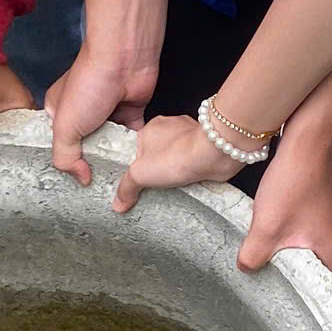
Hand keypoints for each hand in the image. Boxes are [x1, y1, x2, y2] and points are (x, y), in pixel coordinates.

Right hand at [46, 45, 157, 184]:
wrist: (124, 61)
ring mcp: (106, 113)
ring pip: (108, 144)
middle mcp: (82, 112)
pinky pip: (130, 139)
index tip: (70, 183)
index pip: (57, 144)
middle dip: (89, 164)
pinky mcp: (129, 113)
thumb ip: (65, 157)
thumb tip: (82, 178)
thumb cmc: (89, 83)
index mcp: (59, 112)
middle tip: (95, 186)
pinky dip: (132, 150)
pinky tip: (133, 165)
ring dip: (112, 159)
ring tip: (115, 181)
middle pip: (84, 147)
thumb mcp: (65, 127)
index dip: (64, 161)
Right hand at [113, 113, 242, 213]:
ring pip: (177, 156)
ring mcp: (189, 136)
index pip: (137, 147)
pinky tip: (188, 183)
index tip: (135, 181)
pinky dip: (191, 172)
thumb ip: (126, 188)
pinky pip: (193, 161)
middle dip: (156, 170)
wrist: (213, 155)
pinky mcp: (205, 147)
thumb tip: (118, 202)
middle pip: (157, 152)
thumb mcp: (140, 174)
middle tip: (153, 187)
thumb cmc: (177, 155)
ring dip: (175, 171)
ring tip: (172, 188)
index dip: (135, 165)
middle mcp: (171, 128)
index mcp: (150, 128)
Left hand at [238, 134, 331, 284]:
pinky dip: (306, 227)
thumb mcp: (266, 227)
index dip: (325, 298)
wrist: (306, 143)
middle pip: (329, 265)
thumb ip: (253, 256)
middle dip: (307, 271)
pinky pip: (321, 223)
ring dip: (304, 247)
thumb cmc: (292, 185)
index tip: (307, 301)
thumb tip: (247, 268)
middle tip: (283, 271)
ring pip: (323, 242)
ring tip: (280, 243)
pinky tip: (286, 218)